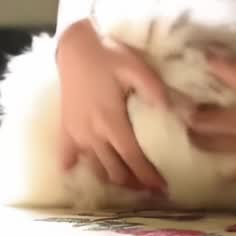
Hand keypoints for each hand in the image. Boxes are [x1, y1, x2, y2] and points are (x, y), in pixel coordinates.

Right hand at [55, 18, 167, 192]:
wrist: (75, 45)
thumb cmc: (108, 54)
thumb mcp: (135, 66)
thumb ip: (153, 89)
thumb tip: (170, 110)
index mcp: (111, 121)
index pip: (132, 157)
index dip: (147, 176)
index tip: (162, 190)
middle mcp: (92, 133)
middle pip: (114, 169)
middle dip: (134, 183)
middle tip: (150, 190)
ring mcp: (76, 132)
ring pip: (94, 167)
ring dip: (111, 179)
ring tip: (127, 184)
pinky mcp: (65, 127)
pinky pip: (66, 155)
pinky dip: (73, 166)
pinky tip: (78, 172)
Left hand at [185, 42, 235, 177]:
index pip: (229, 73)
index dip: (211, 61)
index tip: (199, 53)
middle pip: (206, 118)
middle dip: (188, 110)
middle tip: (176, 101)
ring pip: (212, 145)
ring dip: (197, 136)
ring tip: (188, 127)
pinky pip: (235, 170)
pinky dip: (225, 167)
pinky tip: (219, 165)